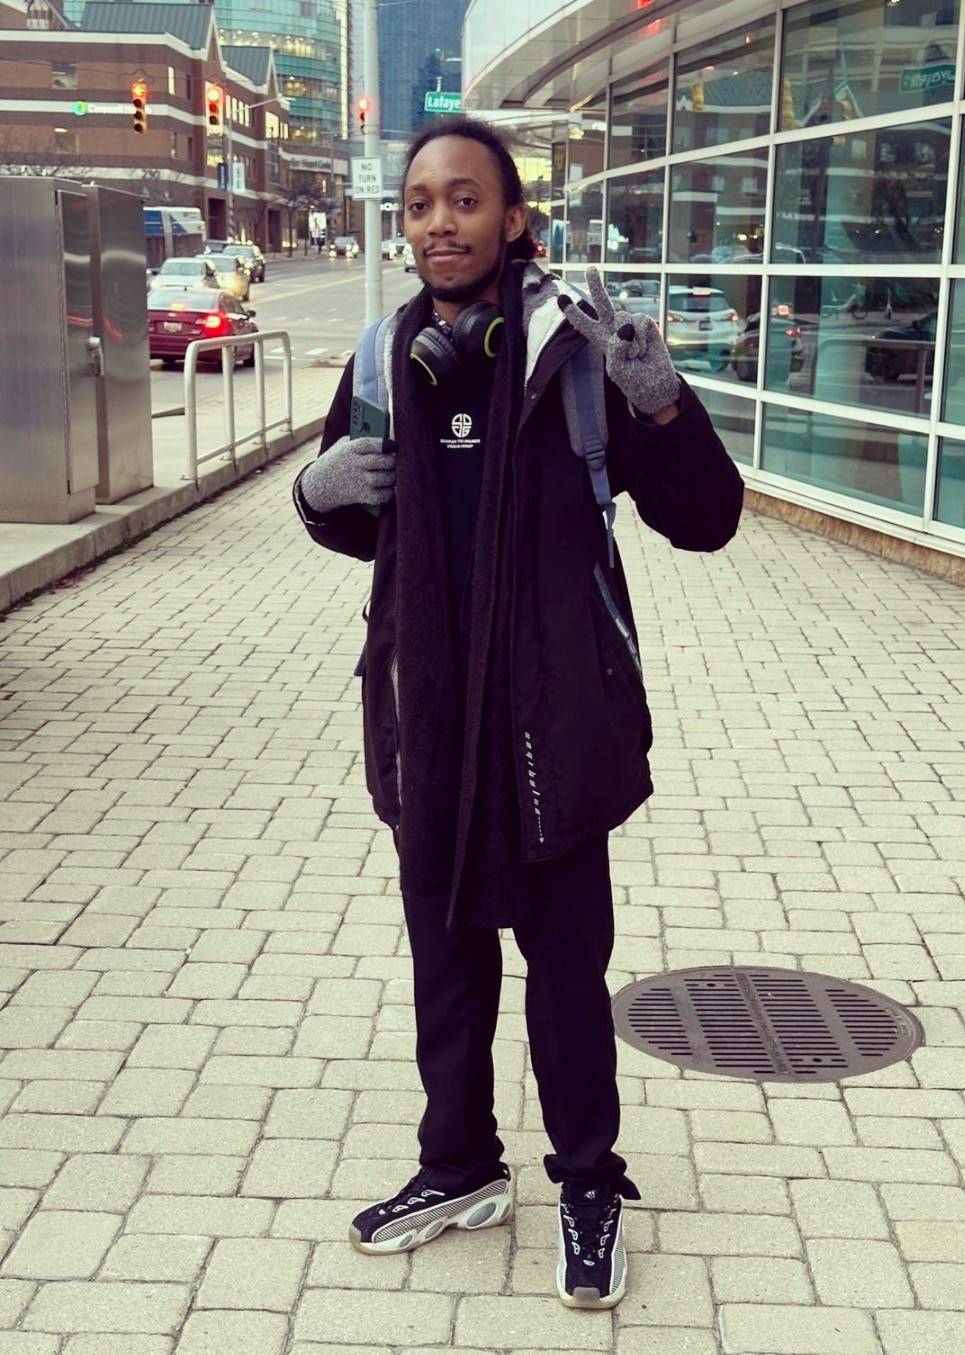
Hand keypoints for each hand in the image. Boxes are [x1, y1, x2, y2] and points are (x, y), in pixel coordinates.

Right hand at [298, 435, 395, 512]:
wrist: (317, 486)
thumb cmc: (335, 462)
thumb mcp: (341, 446)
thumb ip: (358, 440)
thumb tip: (383, 439)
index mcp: (349, 450)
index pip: (371, 443)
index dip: (386, 443)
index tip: (394, 445)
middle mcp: (355, 465)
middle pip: (382, 461)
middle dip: (393, 460)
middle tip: (397, 460)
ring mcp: (359, 481)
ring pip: (386, 478)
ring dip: (394, 476)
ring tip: (395, 473)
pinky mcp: (361, 496)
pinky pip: (383, 495)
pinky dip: (389, 492)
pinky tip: (389, 487)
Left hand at [558, 266, 680, 416]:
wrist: (655, 384)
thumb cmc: (633, 380)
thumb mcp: (617, 370)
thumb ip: (616, 348)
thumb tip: (626, 327)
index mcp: (601, 339)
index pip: (584, 324)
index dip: (573, 312)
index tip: (561, 298)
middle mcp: (614, 328)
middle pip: (602, 303)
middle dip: (596, 285)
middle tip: (590, 268)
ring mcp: (630, 325)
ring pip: (624, 318)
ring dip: (631, 341)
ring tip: (635, 356)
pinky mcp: (645, 324)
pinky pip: (640, 322)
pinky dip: (642, 339)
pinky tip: (644, 351)